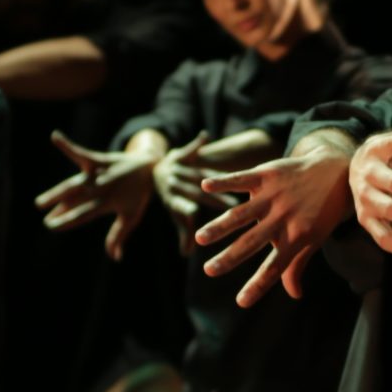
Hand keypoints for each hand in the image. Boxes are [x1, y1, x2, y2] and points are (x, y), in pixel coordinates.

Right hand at [37, 130, 154, 260]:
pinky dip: (68, 146)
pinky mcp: (98, 159)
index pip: (84, 214)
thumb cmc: (139, 195)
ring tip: (40, 203)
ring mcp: (99, 174)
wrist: (150, 168)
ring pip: (73, 185)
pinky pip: (81, 153)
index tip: (52, 226)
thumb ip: (119, 236)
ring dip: (56, 193)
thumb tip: (115, 258)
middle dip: (60, 209)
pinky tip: (55, 136)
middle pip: (76, 200)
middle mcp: (101, 188)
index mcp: (108, 203)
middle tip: (45, 219)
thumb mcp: (132, 217)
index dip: (68, 220)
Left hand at [153, 133, 231, 252]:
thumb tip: (185, 254)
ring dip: (215, 178)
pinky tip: (205, 137)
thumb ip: (183, 232)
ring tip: (236, 183)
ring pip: (198, 173)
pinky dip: (196, 143)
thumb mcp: (176, 212)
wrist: (156, 168)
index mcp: (171, 199)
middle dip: (213, 199)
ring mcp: (177, 167)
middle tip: (234, 206)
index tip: (196, 216)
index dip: (186, 211)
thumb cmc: (173, 196)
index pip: (180, 207)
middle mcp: (172, 183)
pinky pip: (190, 148)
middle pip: (195, 192)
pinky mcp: (182, 153)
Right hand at [194, 149, 353, 306]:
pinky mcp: (269, 174)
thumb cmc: (322, 212)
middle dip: (230, 257)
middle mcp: (284, 218)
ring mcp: (275, 195)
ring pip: (243, 213)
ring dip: (220, 226)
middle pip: (252, 241)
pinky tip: (205, 185)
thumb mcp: (314, 239)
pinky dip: (225, 181)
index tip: (241, 302)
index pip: (275, 267)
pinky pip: (243, 179)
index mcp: (297, 237)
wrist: (335, 172)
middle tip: (209, 271)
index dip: (258, 285)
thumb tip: (294, 294)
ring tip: (200, 239)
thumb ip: (297, 265)